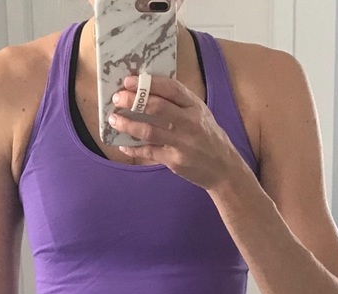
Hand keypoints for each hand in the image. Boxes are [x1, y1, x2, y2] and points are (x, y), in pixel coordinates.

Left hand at [109, 75, 247, 189]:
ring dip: (128, 125)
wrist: (224, 169)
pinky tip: (122, 146)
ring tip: (114, 120)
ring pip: (149, 130)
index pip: (171, 88)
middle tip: (117, 99)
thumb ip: (180, 105)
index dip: (149, 83)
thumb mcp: (201, 116)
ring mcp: (182, 143)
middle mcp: (190, 123)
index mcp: (195, 107)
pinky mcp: (175, 161)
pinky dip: (134, 149)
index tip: (130, 80)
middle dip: (133, 101)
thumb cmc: (209, 139)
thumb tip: (149, 93)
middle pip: (157, 107)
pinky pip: (149, 152)